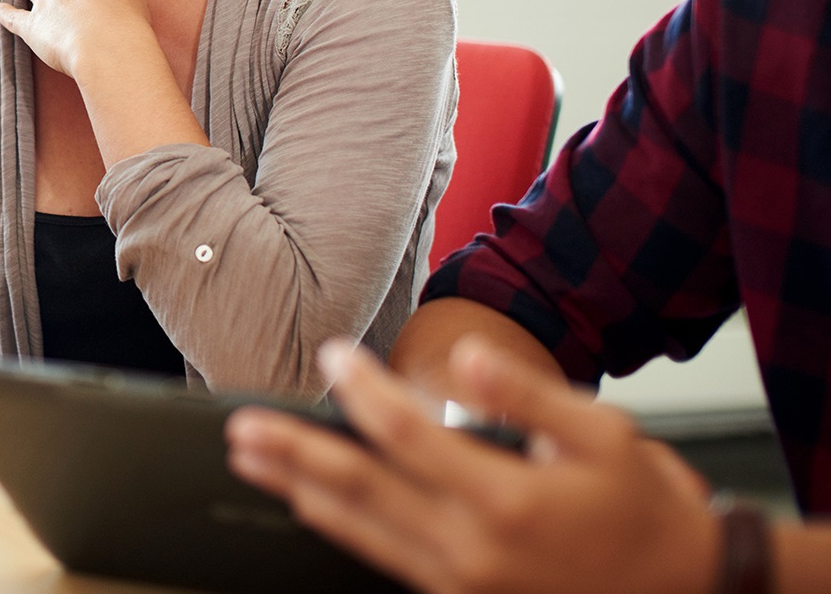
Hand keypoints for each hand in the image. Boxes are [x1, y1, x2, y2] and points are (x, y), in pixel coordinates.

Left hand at [225, 338, 719, 593]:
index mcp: (503, 500)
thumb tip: (465, 357)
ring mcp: (461, 583)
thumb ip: (524, 394)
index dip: (362, 390)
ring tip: (254, 460)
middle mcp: (472, 549)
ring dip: (298, 491)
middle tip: (242, 426)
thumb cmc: (641, 506)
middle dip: (294, 453)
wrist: (683, 590)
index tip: (334, 354)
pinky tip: (308, 504)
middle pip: (359, 491)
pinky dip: (338, 528)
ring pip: (359, 532)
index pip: (405, 436)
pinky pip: (384, 561)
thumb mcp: (600, 434)